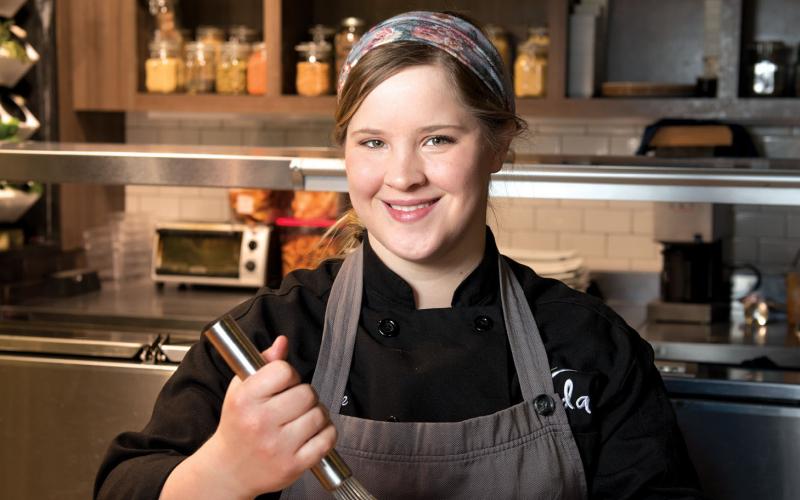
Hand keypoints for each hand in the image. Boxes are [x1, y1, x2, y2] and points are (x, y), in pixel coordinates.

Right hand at [199, 336, 336, 496]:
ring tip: (300, 420)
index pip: (284, 371)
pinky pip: (327, 438)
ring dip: (316, 414)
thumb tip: (282, 342)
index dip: (289, 375)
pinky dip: (326, 434)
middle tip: (293, 404)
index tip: (284, 384)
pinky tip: (310, 434)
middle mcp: (259, 422)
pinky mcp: (293, 465)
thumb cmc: (238, 425)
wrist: (229, 469)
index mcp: (245, 400)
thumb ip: (264, 363)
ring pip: (320, 415)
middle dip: (304, 396)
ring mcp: (278, 446)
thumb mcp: (241, 390)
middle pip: (307, 393)